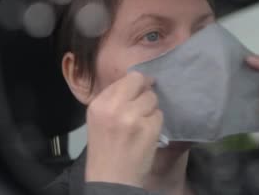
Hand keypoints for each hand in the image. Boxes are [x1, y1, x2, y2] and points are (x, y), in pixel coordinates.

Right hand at [85, 72, 162, 186]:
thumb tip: (138, 81)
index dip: (136, 84)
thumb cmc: (105, 149)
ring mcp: (133, 117)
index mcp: (99, 103)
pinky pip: (159, 115)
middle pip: (141, 83)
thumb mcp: (100, 119)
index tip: (138, 92)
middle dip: (145, 92)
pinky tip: (146, 135)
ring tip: (141, 125)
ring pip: (152, 99)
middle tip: (142, 106)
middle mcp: (115, 107)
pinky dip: (156, 123)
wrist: (111, 180)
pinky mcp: (149, 128)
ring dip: (151, 109)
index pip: (127, 78)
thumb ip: (115, 99)